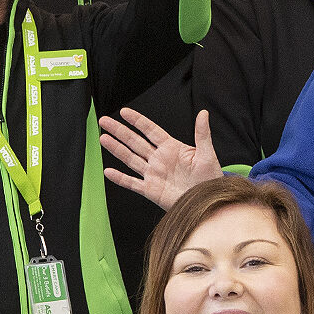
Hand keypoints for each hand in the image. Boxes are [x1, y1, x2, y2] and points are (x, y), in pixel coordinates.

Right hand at [101, 106, 222, 209]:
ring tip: (103, 138)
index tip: (124, 112)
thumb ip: (202, 134)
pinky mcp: (151, 190)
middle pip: (135, 142)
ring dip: (116, 149)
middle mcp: (159, 159)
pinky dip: (120, 178)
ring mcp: (153, 174)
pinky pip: (132, 183)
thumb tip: (204, 113)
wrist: (208, 201)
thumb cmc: (210, 178)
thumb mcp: (207, 154)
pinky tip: (108, 171)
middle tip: (104, 121)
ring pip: (130, 159)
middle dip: (119, 131)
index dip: (137, 121)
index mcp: (171, 148)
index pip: (150, 130)